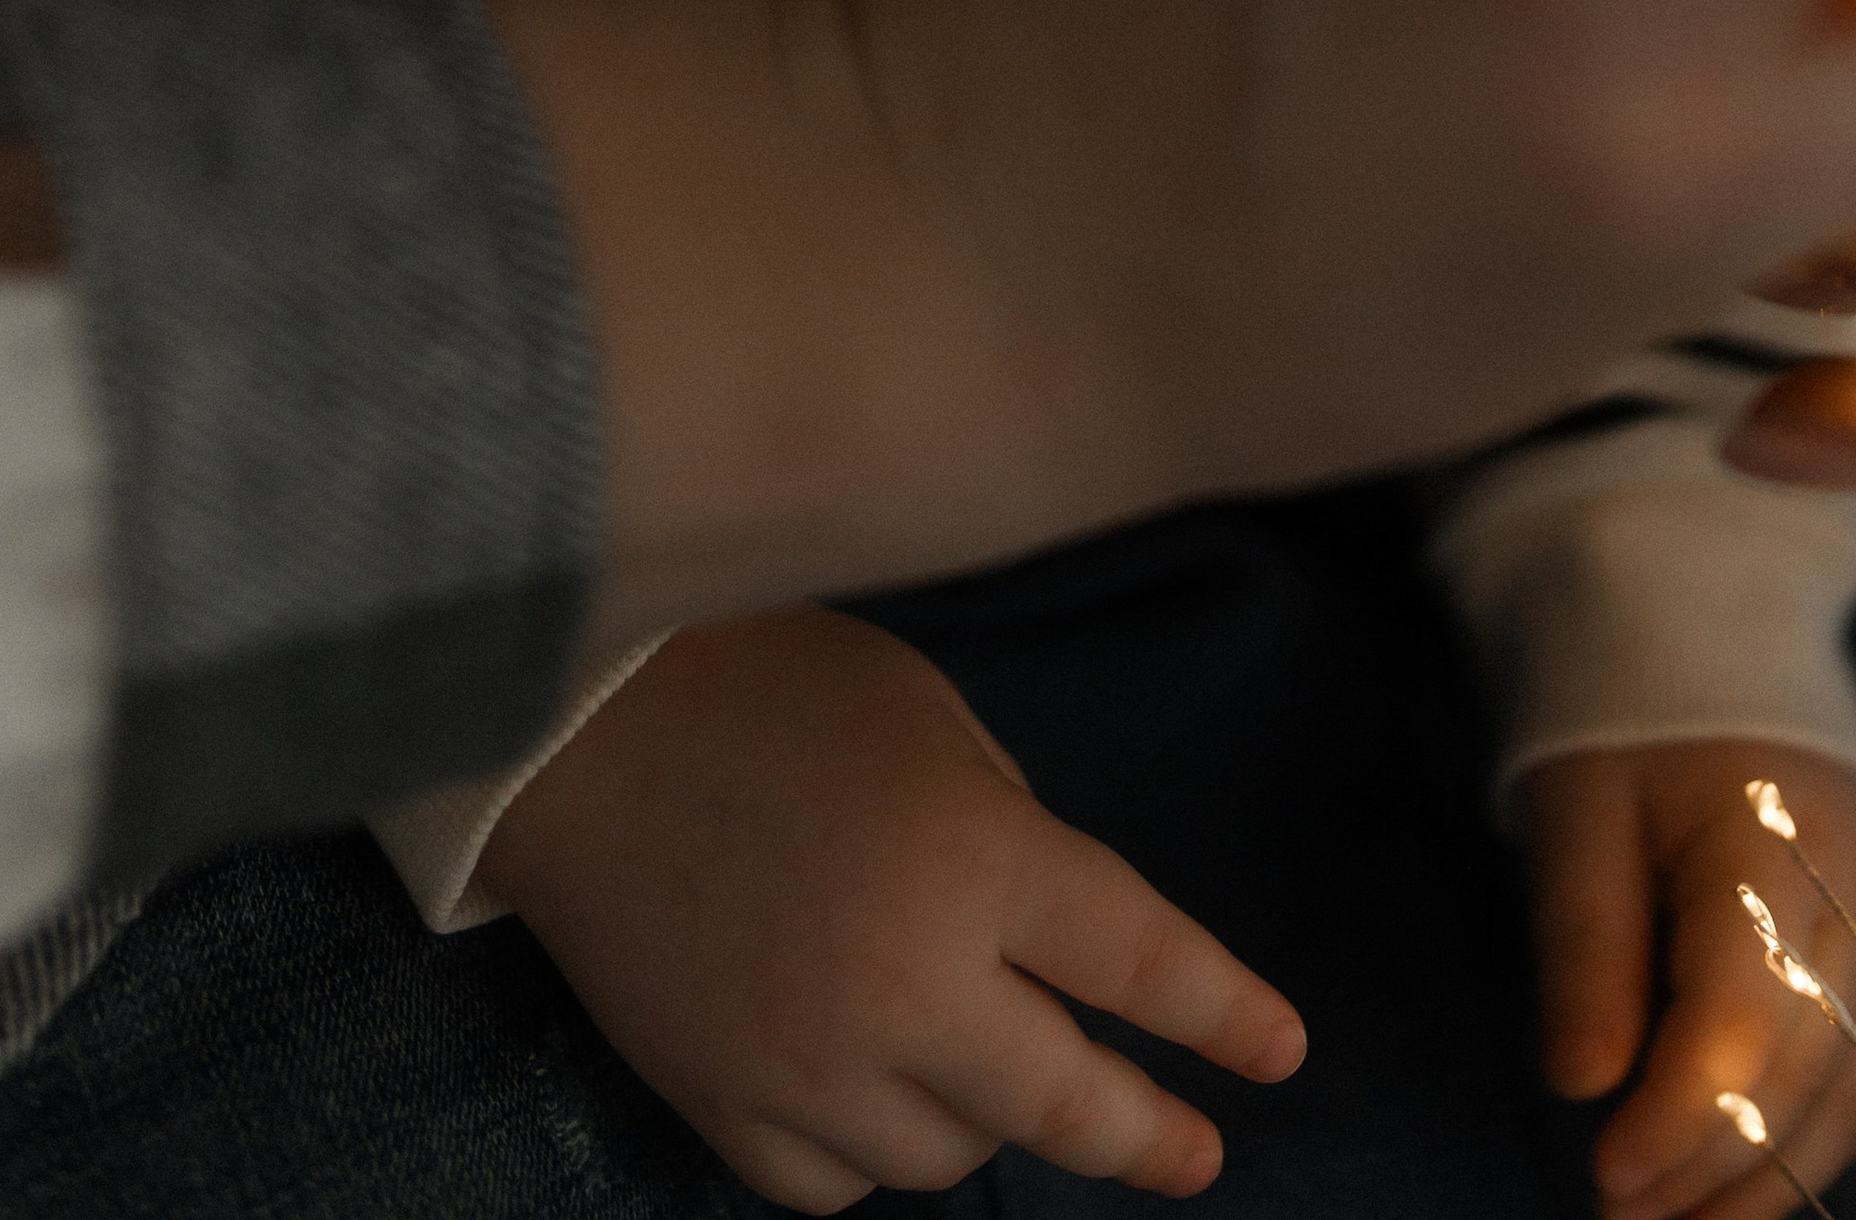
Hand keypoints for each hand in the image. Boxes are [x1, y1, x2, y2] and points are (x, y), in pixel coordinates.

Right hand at [476, 606, 1302, 1210]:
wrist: (571, 732)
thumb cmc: (770, 685)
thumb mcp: (928, 718)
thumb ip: (1007, 834)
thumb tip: (1054, 948)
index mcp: (974, 856)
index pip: (1141, 963)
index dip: (1224, 1015)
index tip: (1283, 1052)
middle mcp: (906, 980)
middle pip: (1067, 1106)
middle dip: (1148, 1135)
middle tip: (1196, 1152)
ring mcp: (810, 1062)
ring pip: (952, 1153)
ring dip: (984, 1110)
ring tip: (975, 1043)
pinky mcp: (723, 1106)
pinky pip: (842, 1183)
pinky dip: (875, 1145)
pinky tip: (875, 1084)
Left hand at [1520, 741, 1855, 1218]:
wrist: (1705, 605)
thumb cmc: (1623, 703)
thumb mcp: (1575, 802)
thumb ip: (1584, 942)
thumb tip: (1582, 1086)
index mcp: (1777, 835)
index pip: (1743, 1019)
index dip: (1679, 1118)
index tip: (1605, 1176)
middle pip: (1808, 1068)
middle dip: (1720, 1168)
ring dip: (1777, 1172)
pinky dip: (1820, 1130)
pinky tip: (1756, 1172)